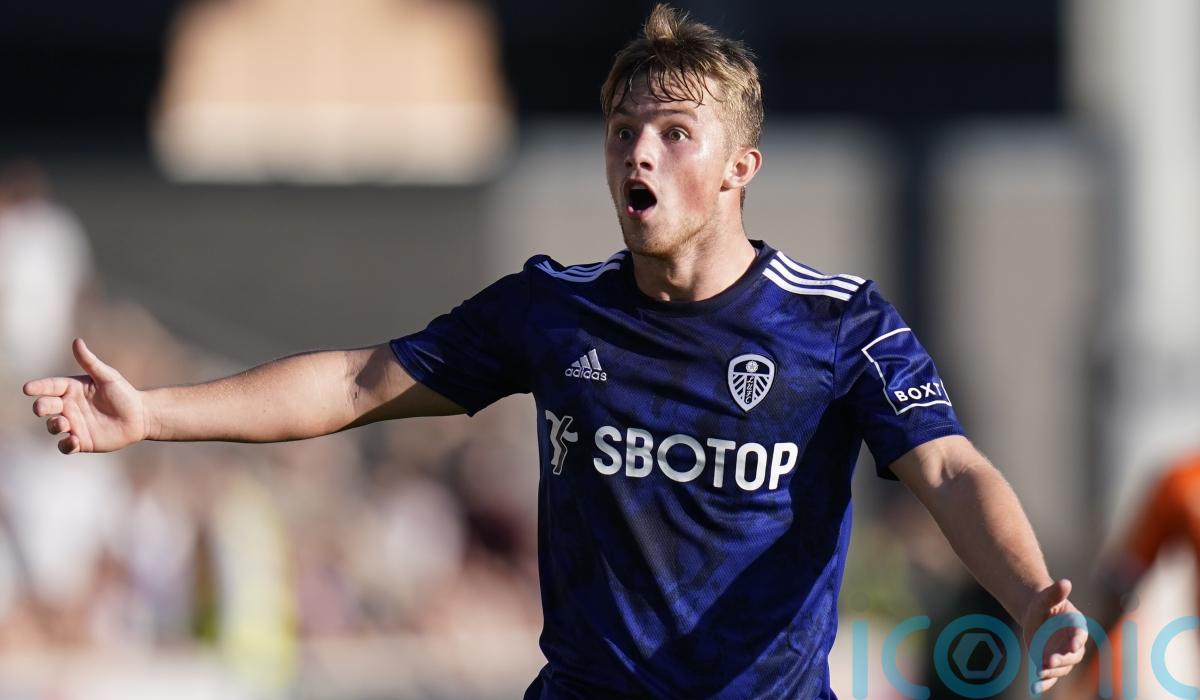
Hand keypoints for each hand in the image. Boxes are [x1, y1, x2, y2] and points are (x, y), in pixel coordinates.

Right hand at [22, 338, 148, 453]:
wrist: (141, 417)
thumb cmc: (124, 393)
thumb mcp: (107, 376)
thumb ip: (90, 362)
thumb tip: (76, 341)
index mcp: (72, 389)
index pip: (50, 386)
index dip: (38, 387)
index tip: (27, 388)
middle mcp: (69, 406)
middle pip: (47, 407)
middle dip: (41, 407)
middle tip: (41, 408)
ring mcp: (74, 424)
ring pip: (53, 426)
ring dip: (54, 425)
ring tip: (64, 423)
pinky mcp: (81, 441)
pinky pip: (66, 446)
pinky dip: (66, 444)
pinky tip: (74, 441)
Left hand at [1022, 578, 1088, 694]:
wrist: (1035, 614)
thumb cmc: (1043, 604)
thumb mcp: (1046, 597)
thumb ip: (1055, 593)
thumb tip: (1065, 582)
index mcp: (1076, 627)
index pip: (1080, 635)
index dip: (1077, 640)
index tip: (1072, 644)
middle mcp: (1073, 644)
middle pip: (1072, 656)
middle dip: (1062, 659)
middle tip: (1049, 661)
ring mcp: (1062, 656)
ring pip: (1061, 668)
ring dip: (1052, 672)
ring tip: (1040, 672)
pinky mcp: (1051, 664)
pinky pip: (1050, 677)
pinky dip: (1044, 684)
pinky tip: (1034, 689)